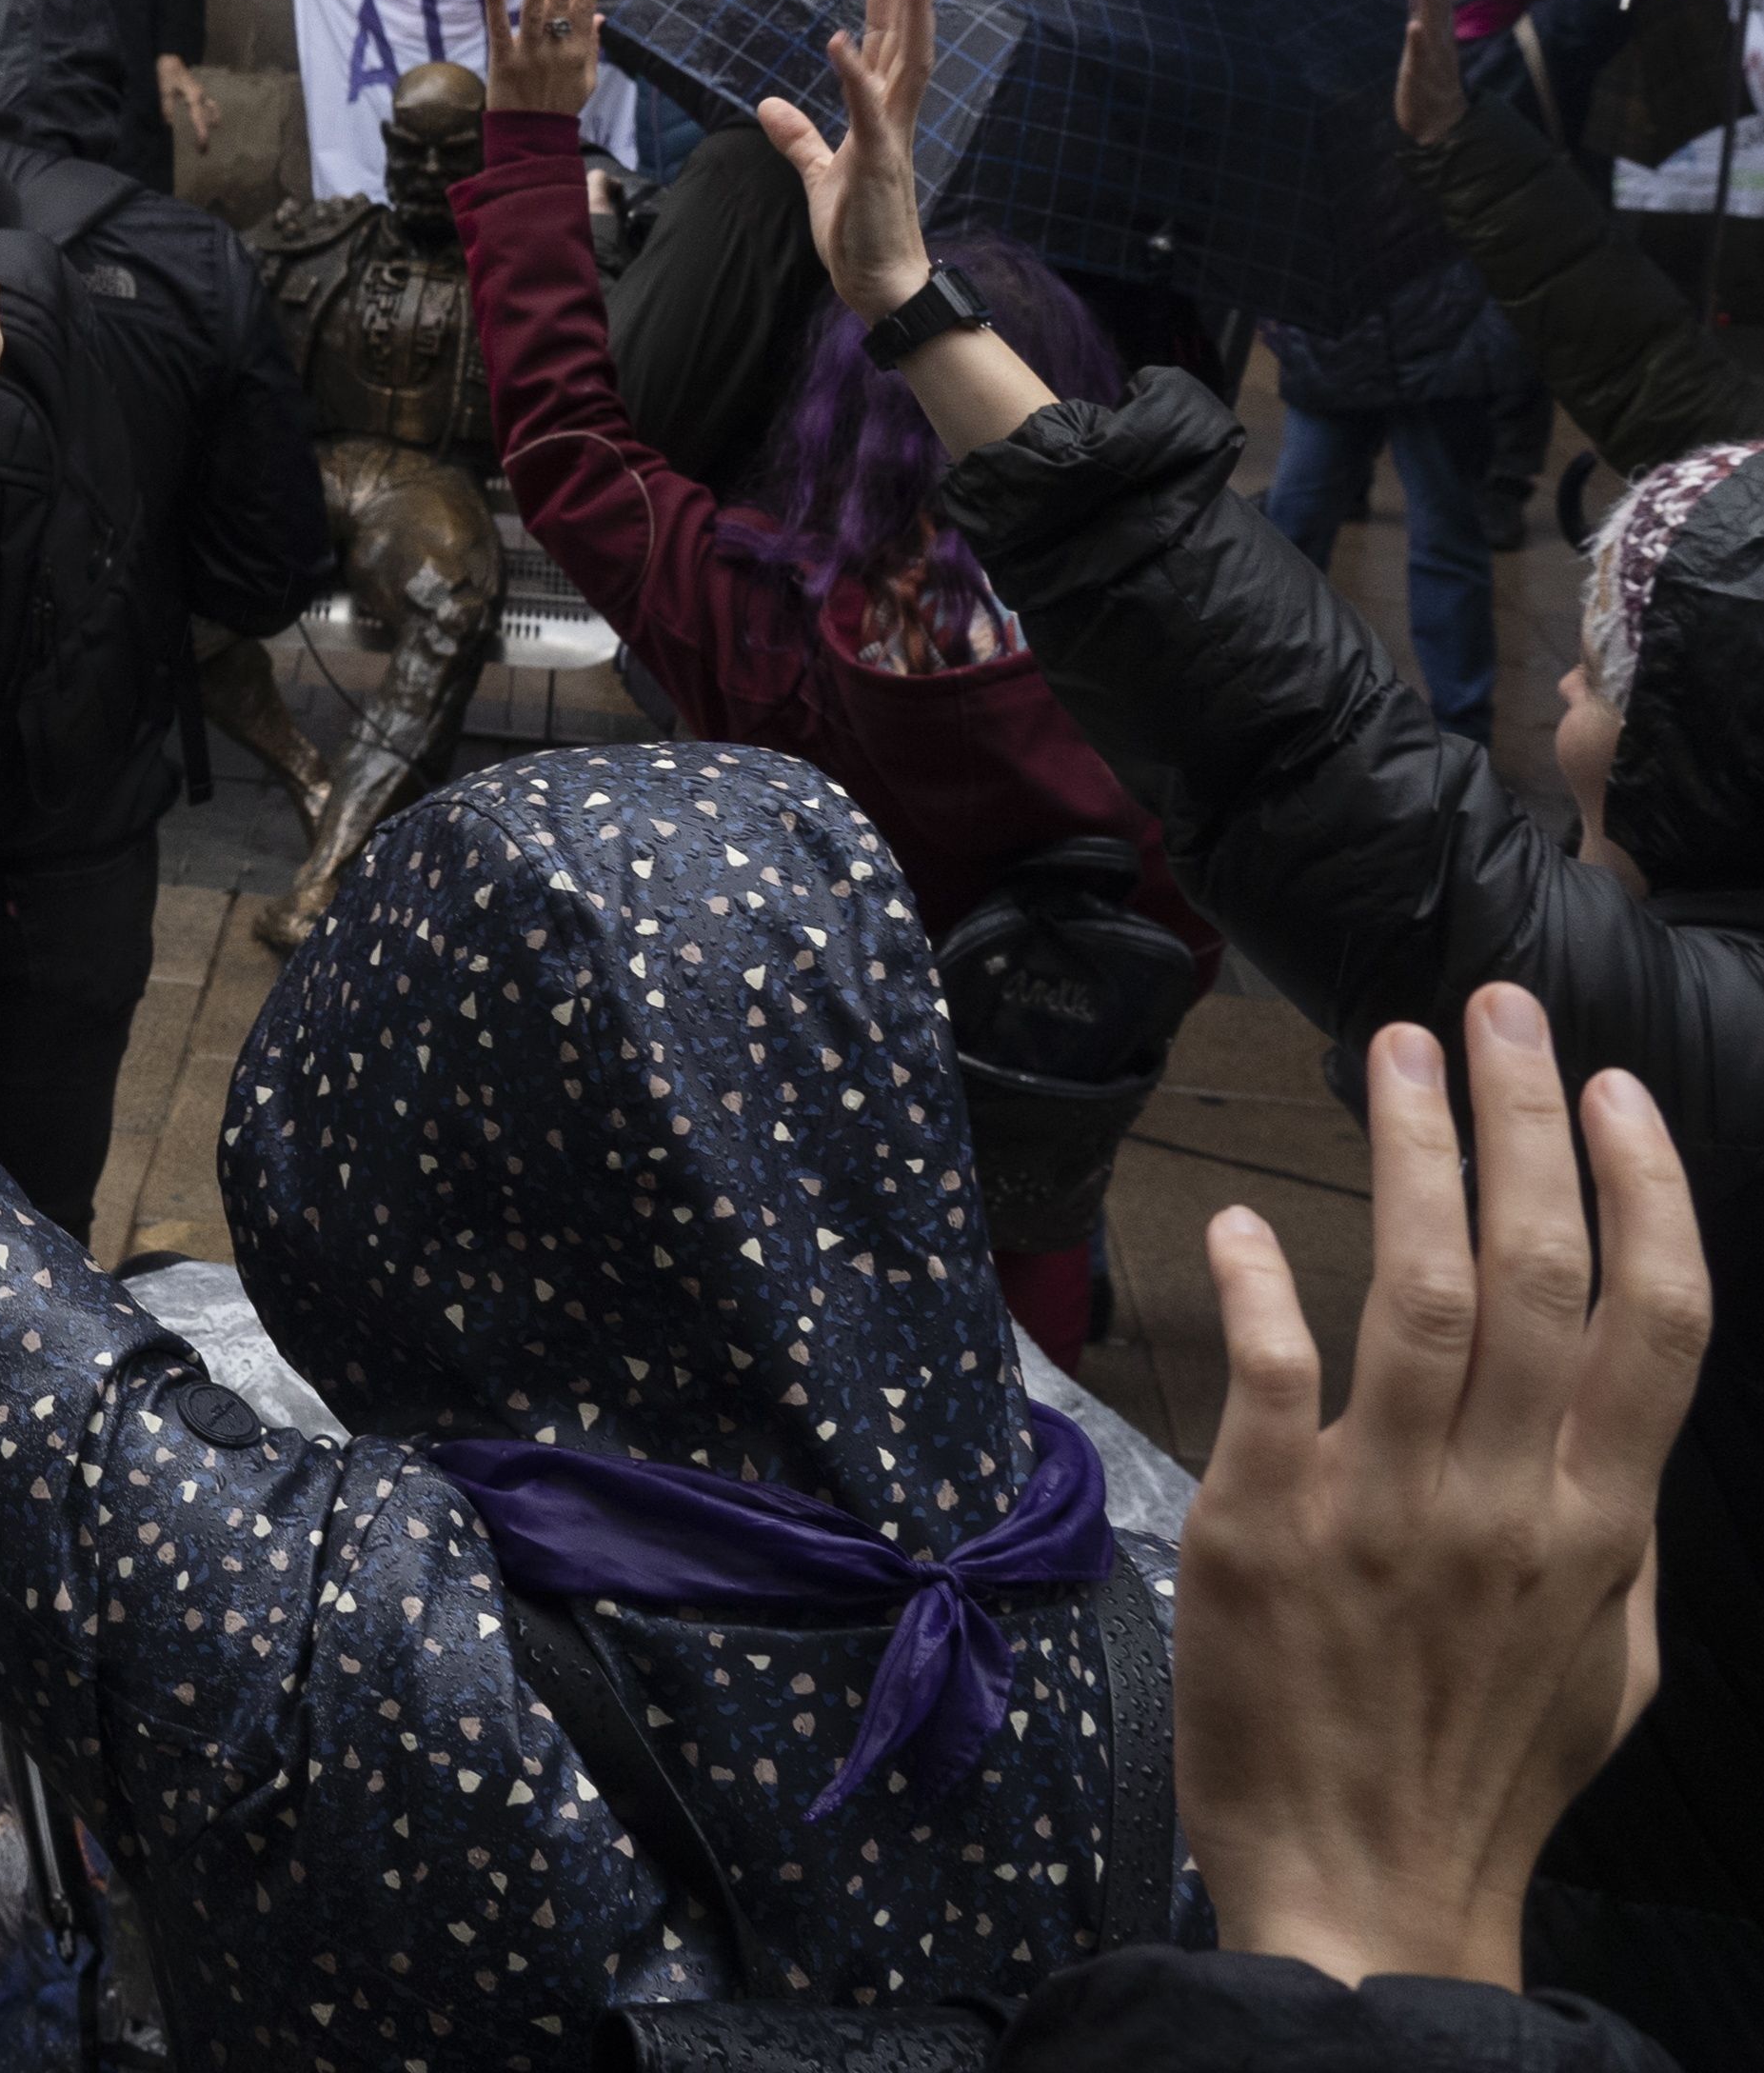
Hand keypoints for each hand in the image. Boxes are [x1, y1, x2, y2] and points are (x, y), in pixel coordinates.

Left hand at [158, 52, 218, 151]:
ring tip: (209, 135)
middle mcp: (201, 96)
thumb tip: (169, 125)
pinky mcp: (197, 91)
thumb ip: (167, 108)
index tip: (203, 147)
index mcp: (194, 97)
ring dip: (211, 122)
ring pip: (211, 110)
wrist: (168, 58)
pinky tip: (206, 119)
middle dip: (206, 132)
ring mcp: (201, 93)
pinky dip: (209, 112)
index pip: (199, 120)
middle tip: (204, 149)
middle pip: (208, 117)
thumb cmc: (166, 74)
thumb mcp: (164, 91)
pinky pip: (207, 104)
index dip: (202, 134)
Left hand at [478, 0, 603, 118]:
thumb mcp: (586, 78)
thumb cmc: (561, 106)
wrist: (533, 139)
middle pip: (560, 3)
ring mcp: (529, 55)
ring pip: (533, 12)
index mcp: (577, 51)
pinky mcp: (502, 63)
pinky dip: (496, 6)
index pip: (584, 7)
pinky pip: (498, 30)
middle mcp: (555, 49)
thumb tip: (597, 14)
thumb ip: (591, 45)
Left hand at [755, 0, 934, 325]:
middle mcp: (894, 117)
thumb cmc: (857, 233)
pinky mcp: (877, 161)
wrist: (881, 284)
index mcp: (881, 116)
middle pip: (906, 36)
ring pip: (906, 57)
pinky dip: (853, 73)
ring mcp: (890, 136)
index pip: (887, 44)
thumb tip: (768, 104)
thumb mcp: (820, 174)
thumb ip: (798, 138)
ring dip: (907, 7)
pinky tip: (838, 39)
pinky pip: (866, 109)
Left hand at [1177, 984, 1707, 1990]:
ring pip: (1411, 1289)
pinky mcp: (1264, 1525)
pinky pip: (1271, 1371)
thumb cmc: (1485, 1768)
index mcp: (1600, 1520)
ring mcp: (1383, 1505)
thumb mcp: (1608, 1660)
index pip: (1656, 1319)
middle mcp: (1505, 1497)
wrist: (1366, 1887)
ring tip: (1391, 1054)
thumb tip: (1608, 1424)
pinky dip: (1257, 1283)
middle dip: (1521, 1119)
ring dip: (1404, 1156)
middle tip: (1491, 1008)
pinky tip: (1236, 1218)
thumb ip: (1612, 1531)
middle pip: (1535, 1267)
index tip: (1613, 1087)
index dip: (1642, 1187)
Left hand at [1399, 0, 1474, 146]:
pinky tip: (1414, 25)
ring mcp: (1431, 56)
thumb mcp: (1425, 44)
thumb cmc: (1430, 80)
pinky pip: (1419, 55)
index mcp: (1438, 32)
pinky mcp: (1420, 75)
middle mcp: (1438, 40)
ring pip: (1430, 21)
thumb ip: (1423, 16)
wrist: (1439, 121)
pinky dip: (1417, 40)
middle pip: (1438, 0)